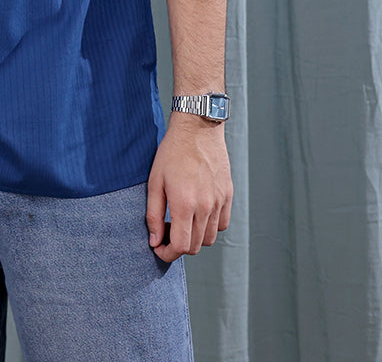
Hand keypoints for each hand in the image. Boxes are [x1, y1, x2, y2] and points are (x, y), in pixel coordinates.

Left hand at [146, 115, 232, 262]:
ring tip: (182, 221)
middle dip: (178, 247)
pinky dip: (210, 226)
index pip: (181, 247)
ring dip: (194, 238)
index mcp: (185, 204)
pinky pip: (222, 224)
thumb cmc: (172, 152)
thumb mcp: (155, 181)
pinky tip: (198, 213)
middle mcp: (206, 206)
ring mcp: (219, 201)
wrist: (197, 128)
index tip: (159, 248)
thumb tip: (155, 241)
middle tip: (166, 232)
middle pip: (195, 246)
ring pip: (209, 238)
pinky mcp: (228, 195)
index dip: (167, 253)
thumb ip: (154, 215)